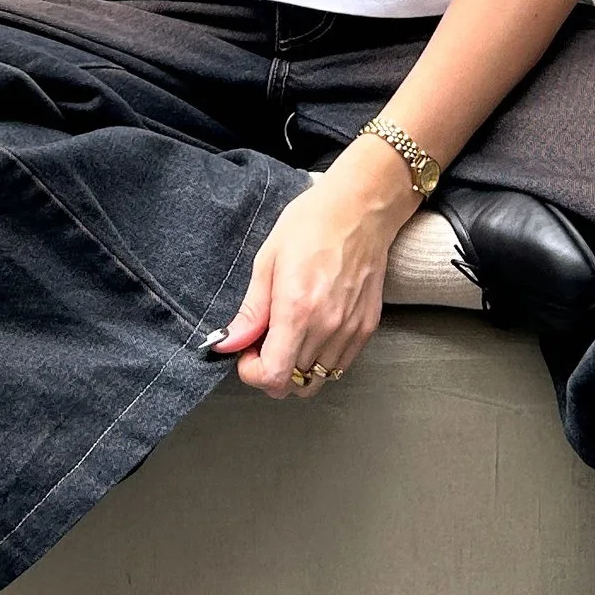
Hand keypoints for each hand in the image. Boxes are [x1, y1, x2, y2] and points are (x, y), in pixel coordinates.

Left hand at [210, 146, 417, 396]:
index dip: (252, 373)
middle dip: (271, 370)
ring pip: (318, 381)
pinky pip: (339, 366)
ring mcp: (350, 330)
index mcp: (297, 310)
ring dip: (297, 370)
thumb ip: (251, 310)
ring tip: (290, 337)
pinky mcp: (367, 327)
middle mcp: (326, 327)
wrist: (360, 209)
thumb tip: (227, 343)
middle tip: (264, 343)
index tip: (247, 352)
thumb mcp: (267, 260)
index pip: (274, 376)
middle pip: (294, 385)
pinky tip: (313, 332)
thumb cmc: (311, 225)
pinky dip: (321, 361)